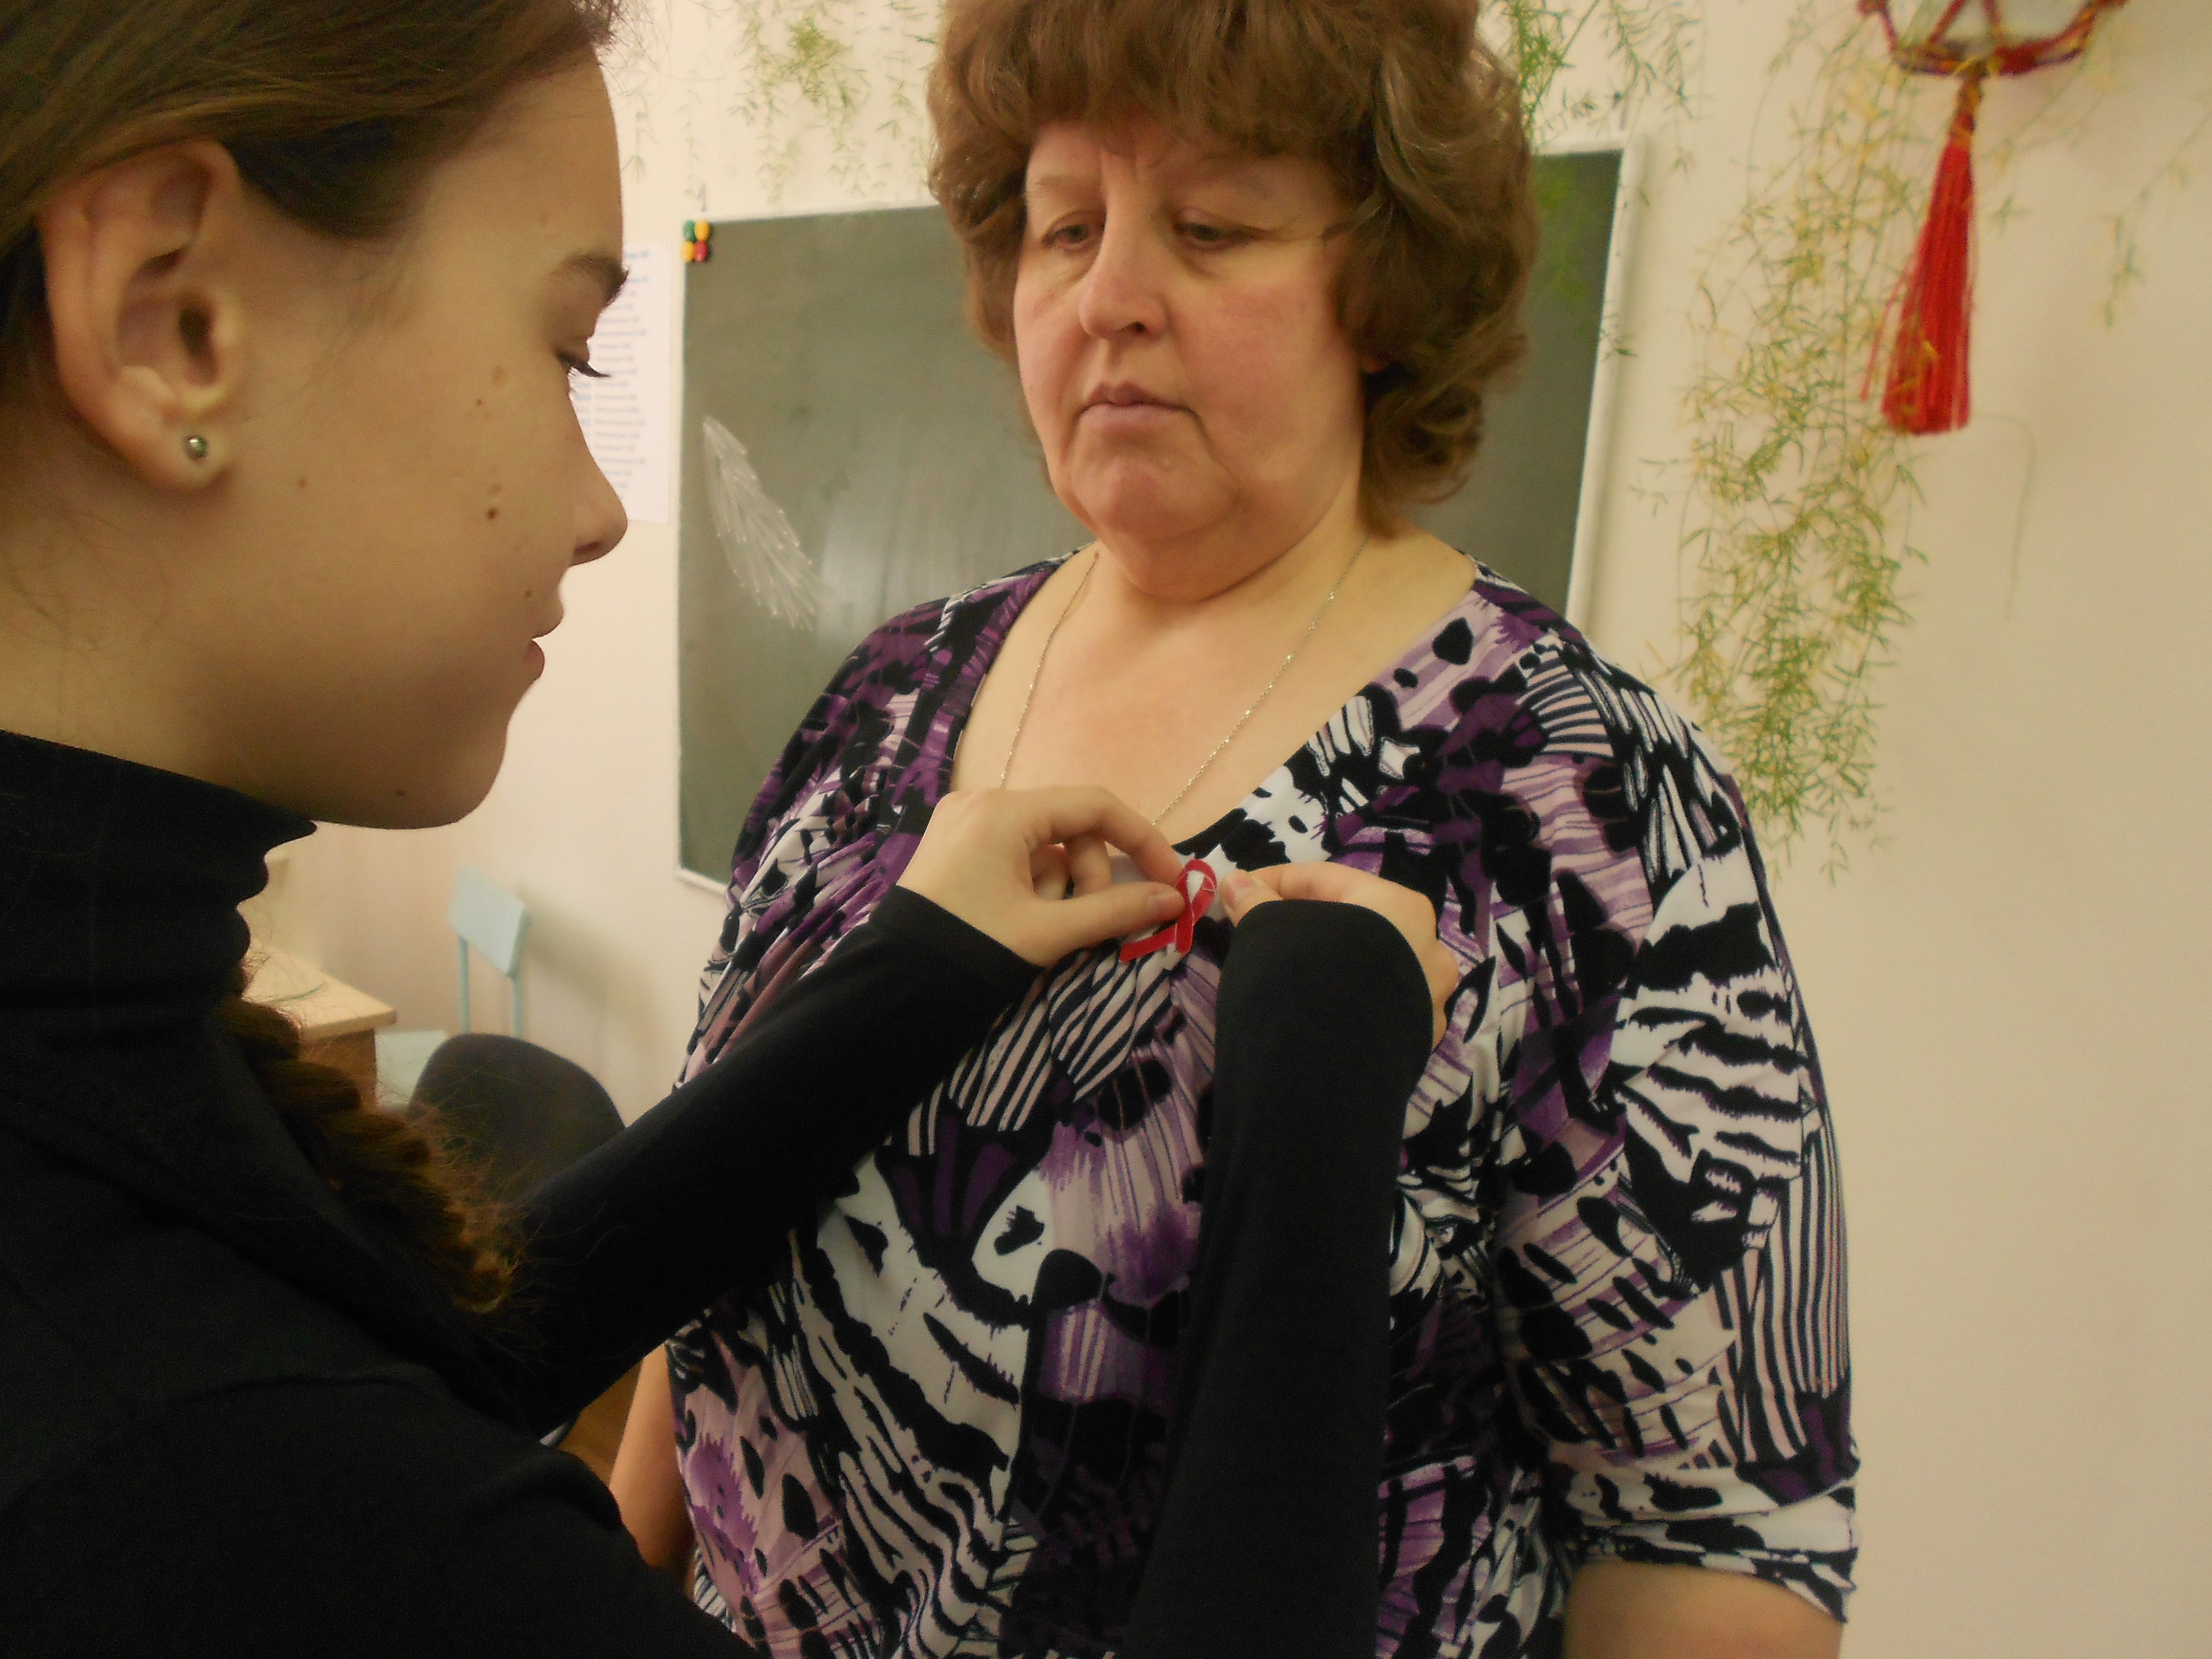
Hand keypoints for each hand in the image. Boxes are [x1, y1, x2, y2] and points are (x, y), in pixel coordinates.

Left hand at [899, 787, 1187, 966]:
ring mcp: (964, 822)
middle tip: (1089, 922)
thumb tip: (1174, 899)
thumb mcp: (1048, 932)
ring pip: (1044, 844)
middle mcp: (982, 802)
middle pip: (1070, 826)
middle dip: (1090, 875)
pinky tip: (1020, 919)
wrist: (893, 986)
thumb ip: (1115, 910)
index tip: (1170, 880)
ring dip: (1061, 885)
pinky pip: (1015, 853)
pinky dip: (1033, 884)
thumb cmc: (971, 949)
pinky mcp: (955, 845)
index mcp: (1003, 811)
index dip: (1142, 840)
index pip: (1095, 805)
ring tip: (1043, 926)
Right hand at [1222, 864, 1457, 1046]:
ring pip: (1371, 967)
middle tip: (1263, 930)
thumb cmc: (1303, 982)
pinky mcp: (1418, 1040)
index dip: (1276, 881)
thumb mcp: (1269, 934)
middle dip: (1308, 923)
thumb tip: (1236, 882)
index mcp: (1400, 907)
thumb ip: (1255, 903)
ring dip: (1330, 963)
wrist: (1329, 1074)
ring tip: (1288, 971)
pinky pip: (1378, 1005)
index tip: (1240, 891)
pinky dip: (1348, 998)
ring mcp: (1430, 998)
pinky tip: (1316, 1008)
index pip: (1328, 880)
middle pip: (1357, 921)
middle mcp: (1428, 948)